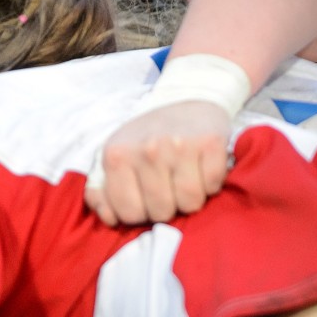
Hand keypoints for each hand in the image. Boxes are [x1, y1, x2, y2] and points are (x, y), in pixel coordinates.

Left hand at [85, 100, 231, 225]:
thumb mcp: (115, 158)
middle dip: (166, 209)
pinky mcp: (210, 142)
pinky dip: (211, 185)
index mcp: (117, 156)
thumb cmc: (145, 138)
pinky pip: (213, 186)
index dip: (140, 214)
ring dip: (190, 200)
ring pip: (190, 202)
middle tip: (167, 190)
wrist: (185, 98)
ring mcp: (180, 145)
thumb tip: (109, 218)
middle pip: (161, 212)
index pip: (128, 213)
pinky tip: (201, 171)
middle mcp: (147, 150)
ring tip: (184, 182)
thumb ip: (102, 192)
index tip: (144, 201)